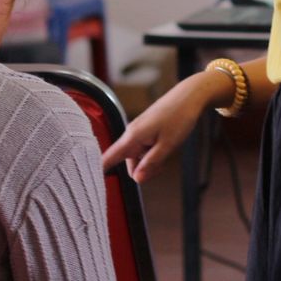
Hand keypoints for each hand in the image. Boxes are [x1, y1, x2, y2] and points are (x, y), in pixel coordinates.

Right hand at [101, 71, 228, 181]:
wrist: (189, 96)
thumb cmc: (180, 117)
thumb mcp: (168, 145)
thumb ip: (152, 163)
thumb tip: (137, 179)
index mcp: (133, 136)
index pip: (109, 158)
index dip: (100, 172)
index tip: (90, 184)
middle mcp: (131, 134)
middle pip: (130, 164)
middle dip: (144, 170)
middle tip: (163, 164)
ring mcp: (138, 132)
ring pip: (138, 158)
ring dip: (151, 162)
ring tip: (167, 151)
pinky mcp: (145, 131)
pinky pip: (144, 149)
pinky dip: (153, 153)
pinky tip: (165, 146)